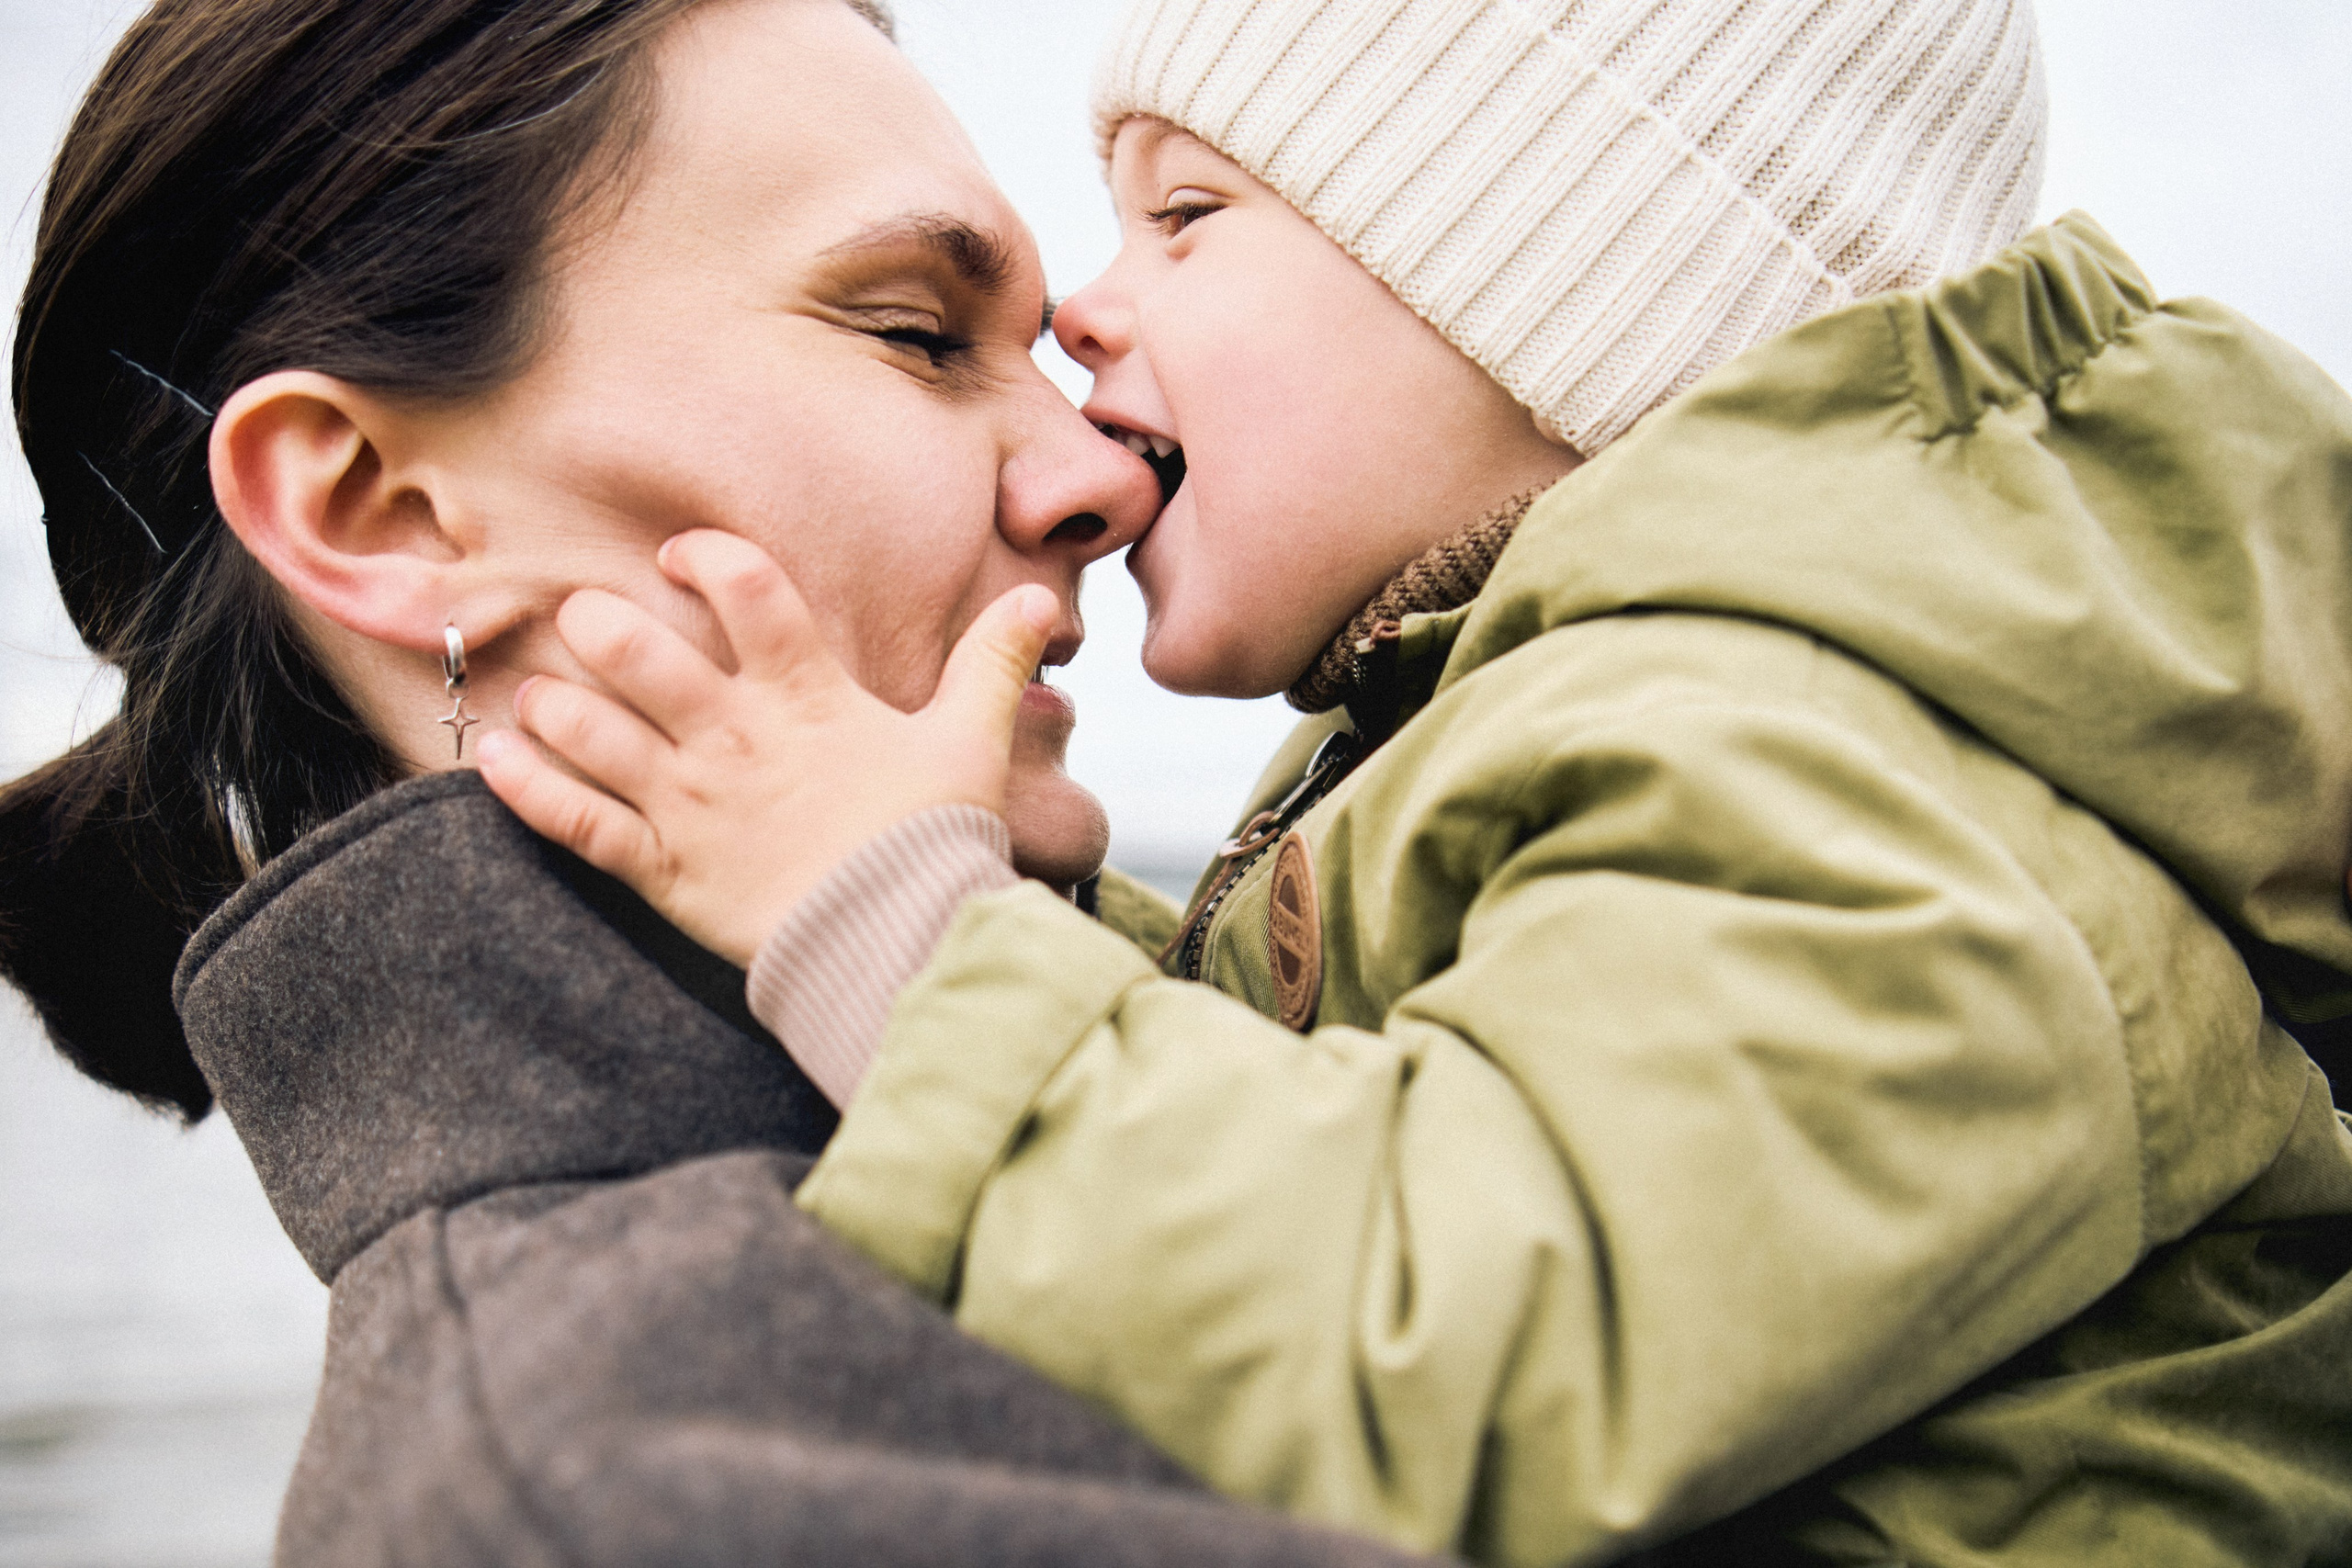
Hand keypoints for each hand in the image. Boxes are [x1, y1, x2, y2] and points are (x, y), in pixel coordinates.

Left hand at [477, 529, 1053, 966]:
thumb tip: (1043, 599)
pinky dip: (528, 790)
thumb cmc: (937, 841)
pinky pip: (576, 823)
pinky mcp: (664, 869)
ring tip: (539, 691)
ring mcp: (691, 803)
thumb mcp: (973, 741)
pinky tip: (493, 760)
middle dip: (599, 622)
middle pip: (639, 652)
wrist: (904, 946)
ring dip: (554, 703)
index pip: (746, 590)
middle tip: (586, 617)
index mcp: (806, 697)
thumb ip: (994, 662)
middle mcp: (734, 737)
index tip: (682, 554)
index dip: (706, 557)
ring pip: (593, 731)